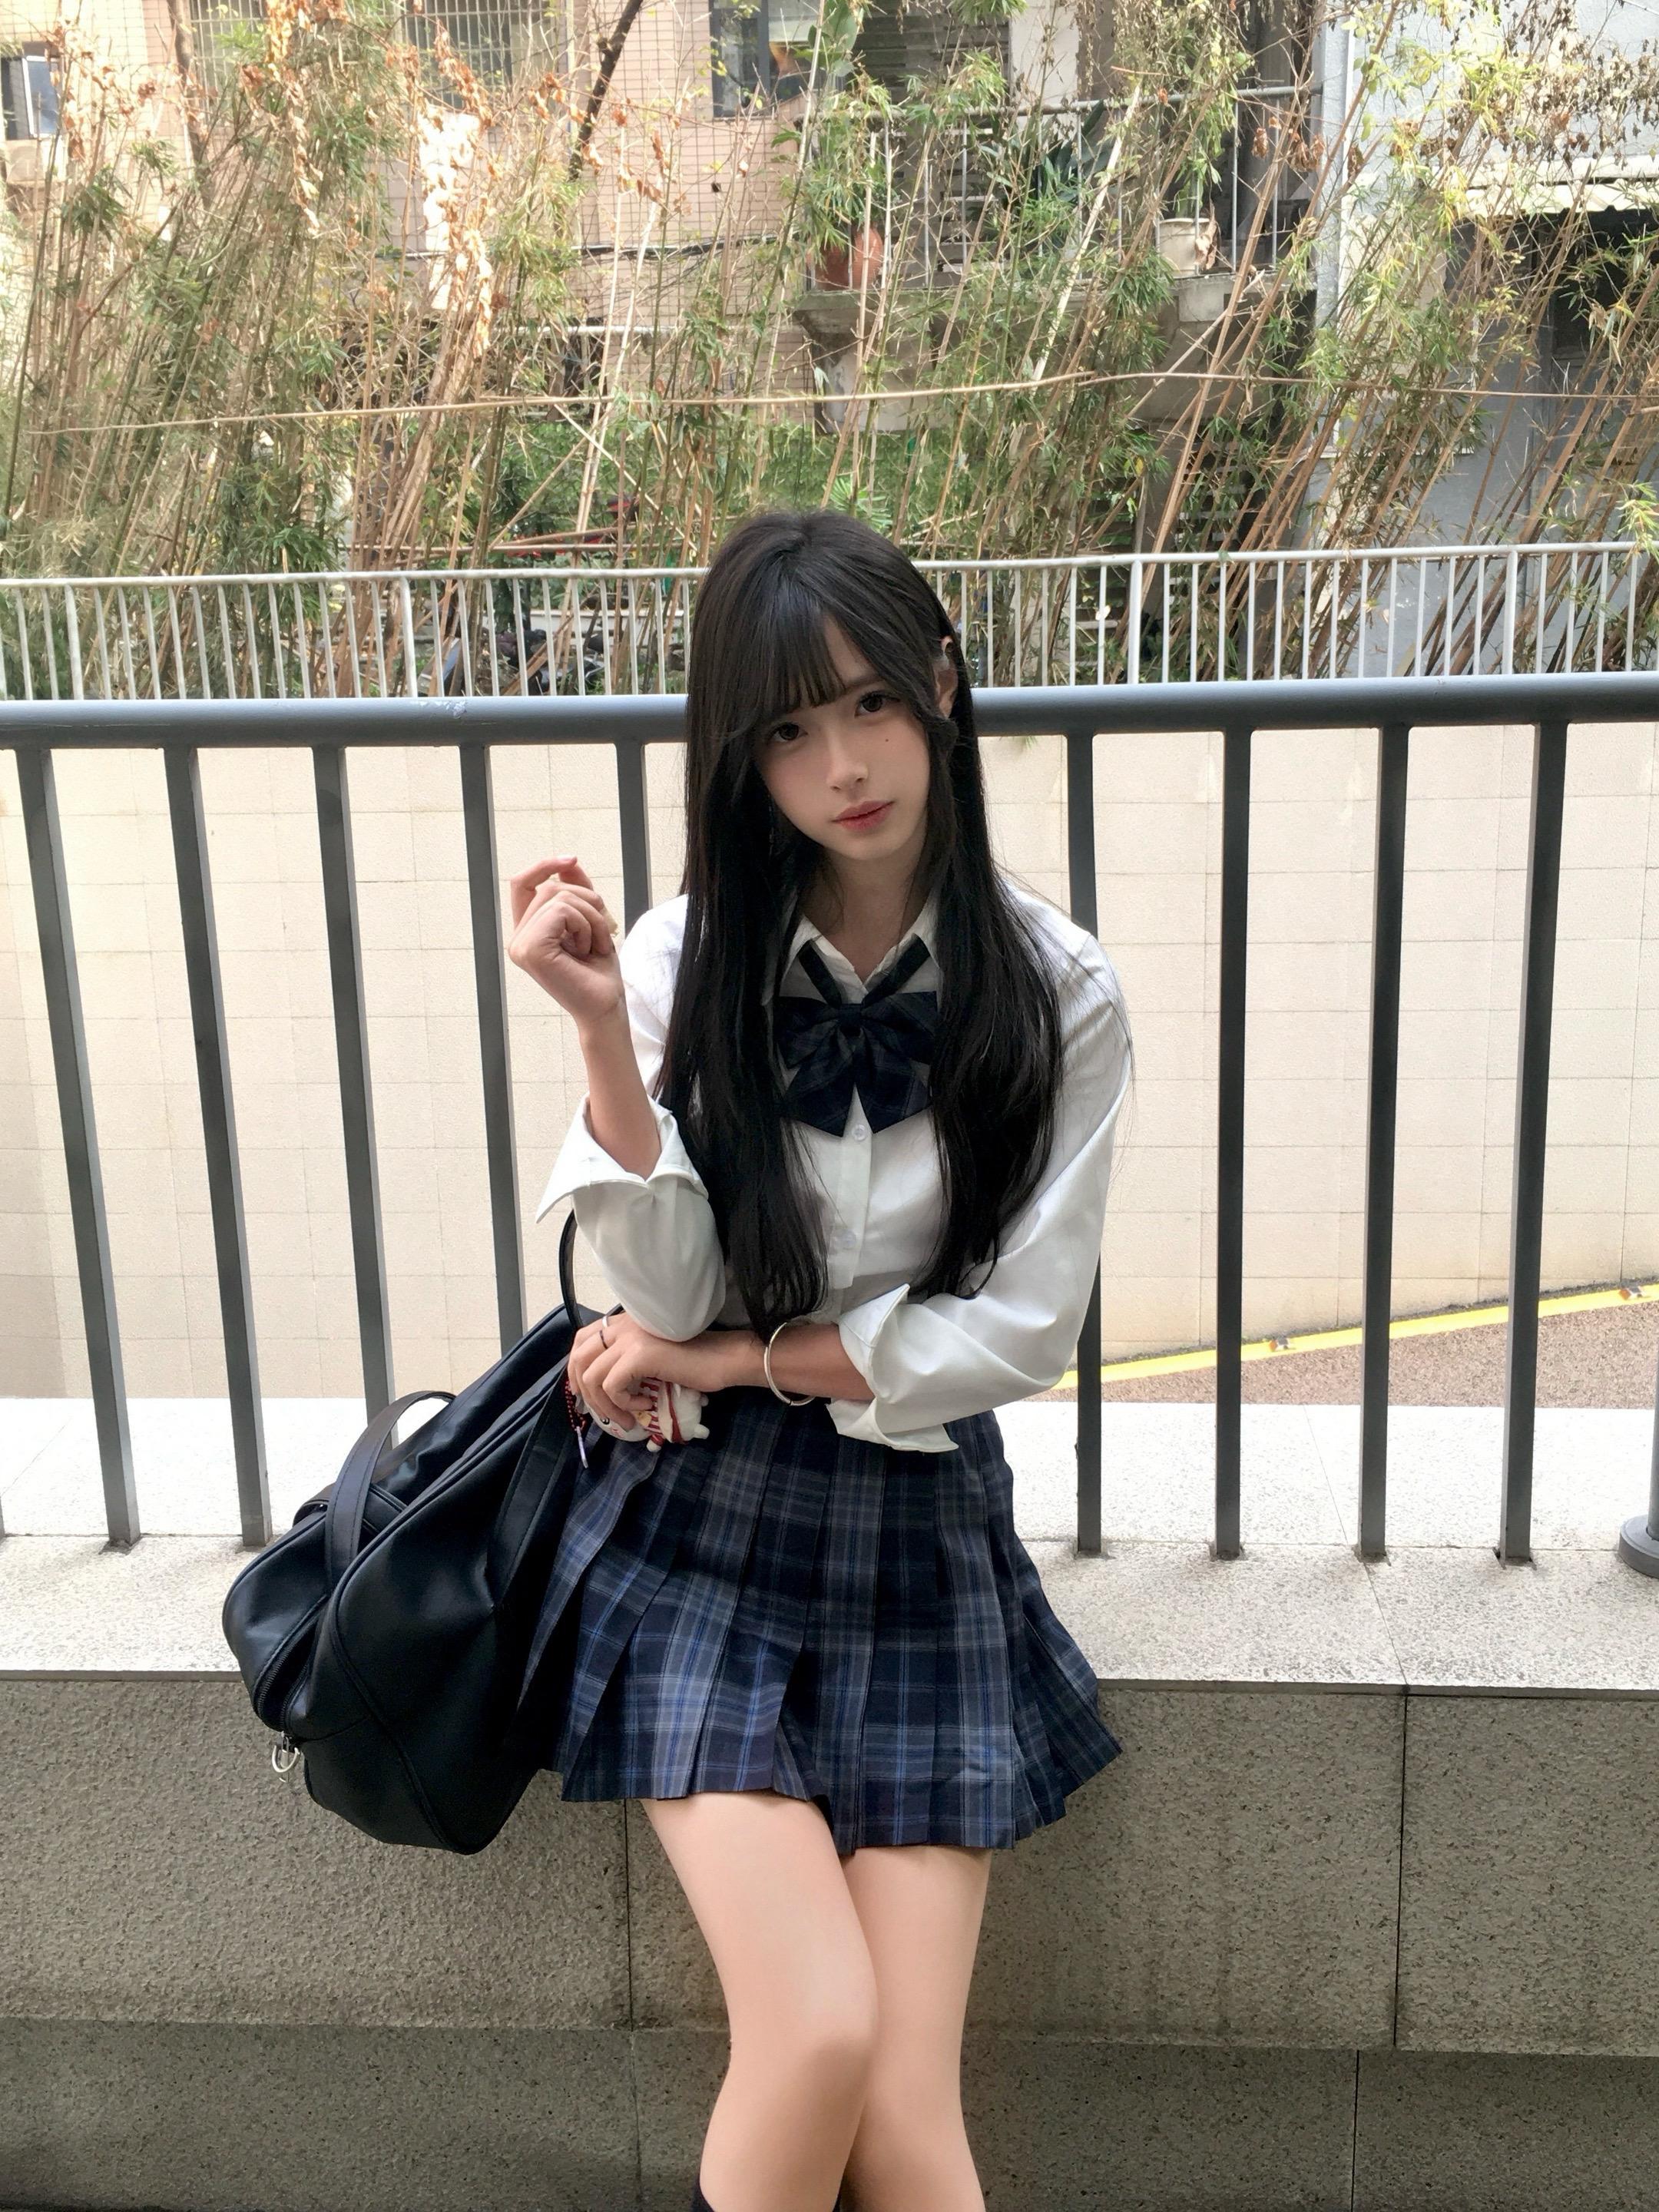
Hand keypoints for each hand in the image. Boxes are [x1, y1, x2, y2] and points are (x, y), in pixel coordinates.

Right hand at [507, 855, 623, 1029]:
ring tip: (595, 945)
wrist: (606, 1006)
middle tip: (601, 933)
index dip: (544, 865)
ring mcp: (521, 945)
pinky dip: (586, 925)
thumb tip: (568, 861)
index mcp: (527, 933)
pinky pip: (562, 911)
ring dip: (592, 917)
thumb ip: (578, 891)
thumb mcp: (591, 921)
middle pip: (550, 887)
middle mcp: (518, 939)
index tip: (572, 858)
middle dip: (588, 901)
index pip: (522, 884)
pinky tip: (587, 950)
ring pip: (559, 896)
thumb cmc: (599, 971)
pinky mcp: (531, 949)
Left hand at [567, 1310, 751, 1432]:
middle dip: (584, 1392)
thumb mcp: (653, 1358)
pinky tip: (645, 1406)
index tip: (585, 1394)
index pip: (582, 1340)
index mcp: (625, 1322)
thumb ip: (628, 1361)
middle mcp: (623, 1325)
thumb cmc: (695, 1362)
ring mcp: (630, 1338)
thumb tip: (601, 1389)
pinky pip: (612, 1386)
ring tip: (628, 1419)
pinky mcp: (639, 1355)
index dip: (576, 1369)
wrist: (724, 1358)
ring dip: (607, 1406)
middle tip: (600, 1413)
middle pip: (579, 1358)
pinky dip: (624, 1403)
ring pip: (591, 1377)